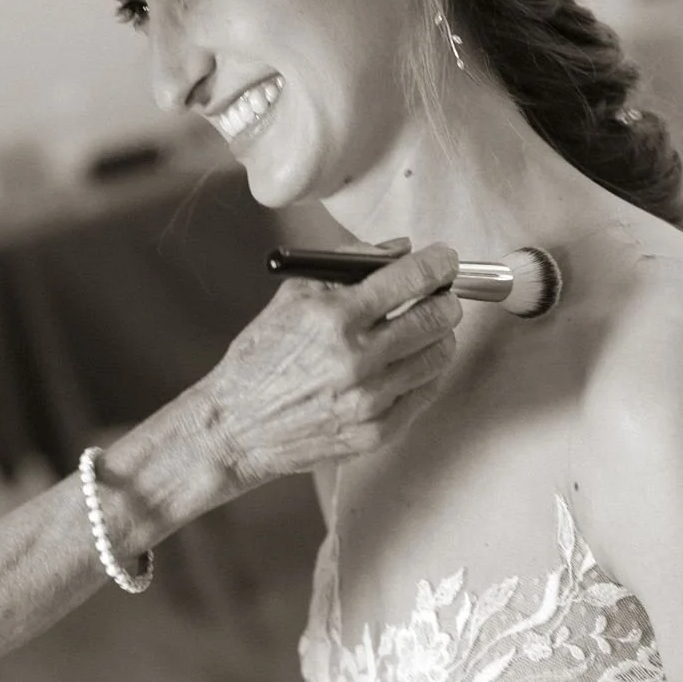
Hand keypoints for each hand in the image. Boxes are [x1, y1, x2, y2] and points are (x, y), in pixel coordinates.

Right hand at [204, 242, 461, 489]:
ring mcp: (370, 400)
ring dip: (439, 336)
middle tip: (440, 295)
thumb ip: (348, 265)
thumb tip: (400, 249)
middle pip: (436, 318)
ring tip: (423, 329)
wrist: (237, 427)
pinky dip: (426, 372)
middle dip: (445, 299)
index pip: (411, 279)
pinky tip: (410, 363)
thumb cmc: (259, 360)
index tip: (444, 260)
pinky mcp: (376, 432)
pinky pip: (426, 393)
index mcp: (334, 318)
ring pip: (438, 356)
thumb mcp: (293, 297)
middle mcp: (356, 359)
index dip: (438, 264)